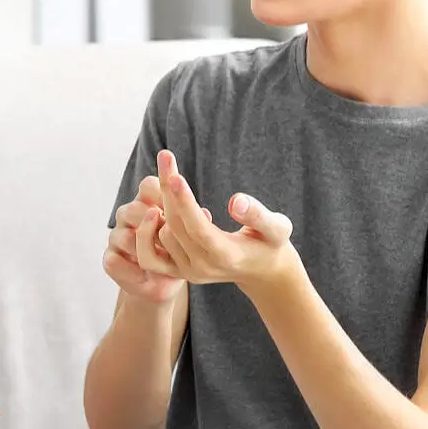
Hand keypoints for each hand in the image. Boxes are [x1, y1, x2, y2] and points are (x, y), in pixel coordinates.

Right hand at [106, 174, 206, 303]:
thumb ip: (194, 221)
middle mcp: (128, 216)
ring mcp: (117, 237)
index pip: (148, 186)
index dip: (161, 192)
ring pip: (124, 236)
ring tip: (160, 259)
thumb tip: (206, 214)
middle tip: (169, 235)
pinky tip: (146, 276)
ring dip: (143, 249)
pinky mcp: (110, 258)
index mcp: (148, 203)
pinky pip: (113, 261)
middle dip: (153, 224)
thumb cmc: (177, 252)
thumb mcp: (188, 235)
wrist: (161, 283)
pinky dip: (131, 270)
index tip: (176, 207)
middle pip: (134, 209)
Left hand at [144, 149, 299, 290]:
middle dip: (169, 190)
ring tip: (170, 178)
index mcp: (226, 256)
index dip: (184, 202)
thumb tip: (235, 201)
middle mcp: (202, 267)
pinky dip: (150, 228)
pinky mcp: (177, 272)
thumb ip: (258, 215)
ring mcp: (187, 272)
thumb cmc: (271, 243)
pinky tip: (160, 205)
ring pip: (162, 233)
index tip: (174, 176)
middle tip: (166, 156)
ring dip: (162, 204)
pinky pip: (150, 253)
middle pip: (175, 225)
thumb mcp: (277, 228)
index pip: (198, 228)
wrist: (260, 271)